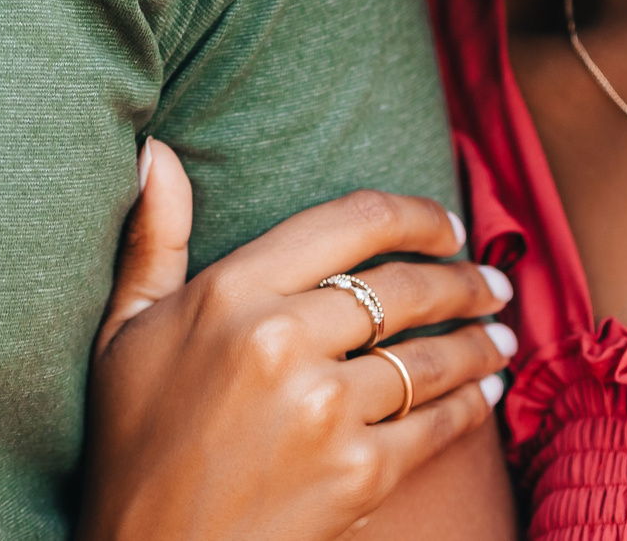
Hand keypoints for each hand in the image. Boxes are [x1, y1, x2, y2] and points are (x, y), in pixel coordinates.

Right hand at [79, 141, 514, 540]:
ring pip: (430, 357)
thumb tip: (158, 153)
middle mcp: (284, 340)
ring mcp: (325, 408)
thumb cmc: (131, 444)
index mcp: (232, 293)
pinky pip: (435, 424)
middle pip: (404, 288)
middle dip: (462, 281)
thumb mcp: (125, 332)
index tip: (447, 224)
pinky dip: (471, 405)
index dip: (414, 216)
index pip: (350, 223)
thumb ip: (155, 239)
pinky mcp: (358, 472)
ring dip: (480, 342)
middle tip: (492, 281)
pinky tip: (486, 393)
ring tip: (501, 335)